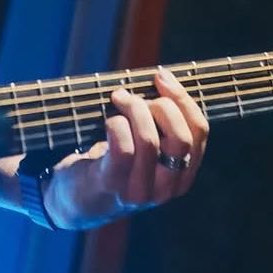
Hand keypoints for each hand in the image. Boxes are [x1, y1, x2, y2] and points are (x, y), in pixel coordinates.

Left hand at [44, 67, 208, 228]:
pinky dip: (116, 125)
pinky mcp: (111, 185)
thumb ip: (158, 120)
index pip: (199, 132)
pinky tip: (107, 121)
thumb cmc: (110, 158)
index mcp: (182, 174)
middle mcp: (166, 188)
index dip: (183, 98)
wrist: (73, 195)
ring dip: (133, 110)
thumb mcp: (142, 142)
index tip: (161, 77)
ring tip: (117, 100)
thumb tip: (162, 78)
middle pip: (181, 139)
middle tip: (132, 96)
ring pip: (150, 141)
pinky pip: (123, 150)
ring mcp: (140, 191)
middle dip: (160, 105)